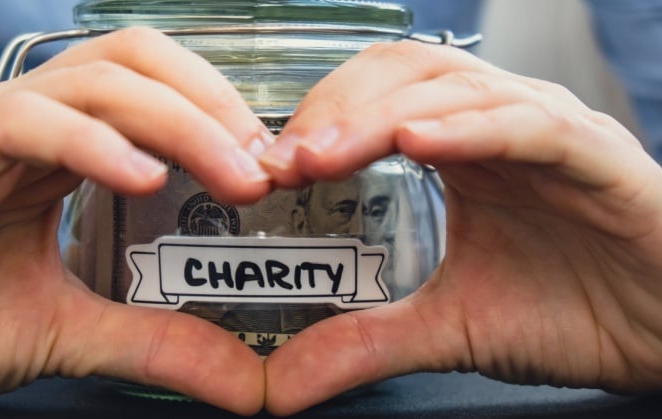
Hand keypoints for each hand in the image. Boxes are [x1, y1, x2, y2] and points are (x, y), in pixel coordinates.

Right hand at [0, 28, 271, 414]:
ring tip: (231, 171)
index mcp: (61, 148)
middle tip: (264, 164)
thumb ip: (156, 342)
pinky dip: (91, 142)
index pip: (151, 88)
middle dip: (211, 104)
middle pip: (133, 64)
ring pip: (92, 82)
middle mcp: (28, 124)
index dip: (217, 112)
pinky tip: (141, 177)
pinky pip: (25, 122)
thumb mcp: (75, 332)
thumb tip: (246, 383)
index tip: (269, 165)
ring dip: (176, 120)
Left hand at [260, 41, 661, 414]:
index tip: (268, 170)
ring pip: (454, 90)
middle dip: (336, 110)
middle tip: (285, 160)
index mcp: (458, 150)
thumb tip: (282, 384)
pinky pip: (528, 125)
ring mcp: (545, 131)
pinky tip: (418, 143)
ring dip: (381, 115)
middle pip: (402, 75)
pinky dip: (470, 128)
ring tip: (326, 153)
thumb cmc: (571, 309)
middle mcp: (495, 126)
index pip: (373, 99)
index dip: (317, 123)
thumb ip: (365, 343)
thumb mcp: (446, 327)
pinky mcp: (595, 155)